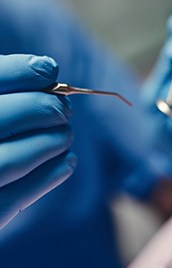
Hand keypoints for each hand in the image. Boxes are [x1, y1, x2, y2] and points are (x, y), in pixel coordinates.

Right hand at [0, 54, 75, 228]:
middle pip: (0, 118)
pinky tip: (68, 160)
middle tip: (65, 108)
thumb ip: (4, 86)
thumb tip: (47, 68)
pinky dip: (50, 176)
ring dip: (52, 141)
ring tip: (66, 133)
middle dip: (43, 107)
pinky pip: (17, 200)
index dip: (19, 71)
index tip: (49, 68)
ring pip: (11, 161)